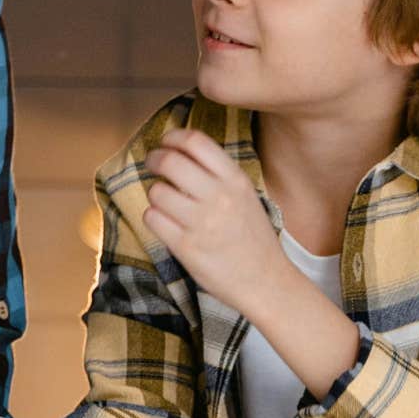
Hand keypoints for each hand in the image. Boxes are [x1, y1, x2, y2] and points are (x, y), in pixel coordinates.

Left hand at [142, 128, 283, 308]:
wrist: (265, 281)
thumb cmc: (253, 238)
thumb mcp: (245, 195)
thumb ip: (218, 174)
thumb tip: (182, 150)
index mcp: (235, 180)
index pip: (196, 141)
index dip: (173, 137)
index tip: (166, 142)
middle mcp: (219, 197)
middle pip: (170, 161)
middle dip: (155, 159)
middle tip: (153, 164)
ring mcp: (201, 223)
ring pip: (157, 191)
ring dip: (155, 193)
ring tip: (164, 201)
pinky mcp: (185, 247)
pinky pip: (152, 218)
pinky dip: (153, 217)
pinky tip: (164, 222)